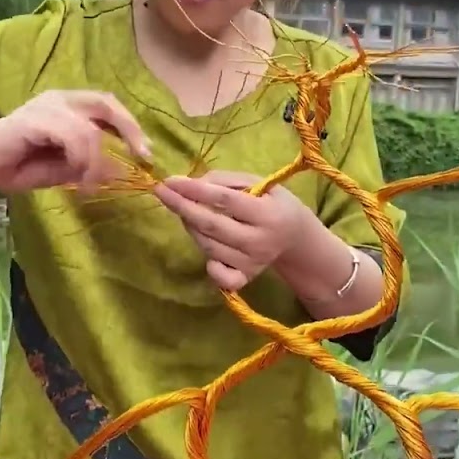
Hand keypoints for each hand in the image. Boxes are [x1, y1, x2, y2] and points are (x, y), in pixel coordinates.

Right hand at [0, 90, 151, 194]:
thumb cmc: (12, 165)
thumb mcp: (59, 169)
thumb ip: (85, 164)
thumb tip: (118, 169)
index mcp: (66, 106)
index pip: (107, 106)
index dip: (130, 126)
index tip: (145, 153)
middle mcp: (59, 99)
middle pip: (107, 103)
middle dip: (130, 130)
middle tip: (142, 157)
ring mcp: (47, 106)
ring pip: (92, 130)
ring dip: (98, 161)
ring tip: (89, 184)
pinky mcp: (36, 119)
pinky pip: (74, 137)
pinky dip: (83, 160)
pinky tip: (79, 178)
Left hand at [154, 170, 310, 290]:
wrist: (296, 237)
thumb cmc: (272, 203)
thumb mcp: (258, 183)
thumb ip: (226, 180)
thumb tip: (192, 184)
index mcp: (267, 213)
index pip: (223, 200)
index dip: (194, 190)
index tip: (169, 180)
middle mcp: (259, 241)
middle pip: (211, 225)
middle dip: (182, 207)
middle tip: (162, 192)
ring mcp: (252, 263)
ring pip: (209, 246)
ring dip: (190, 226)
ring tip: (185, 210)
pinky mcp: (246, 278)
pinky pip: (219, 276)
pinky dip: (208, 264)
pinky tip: (206, 246)